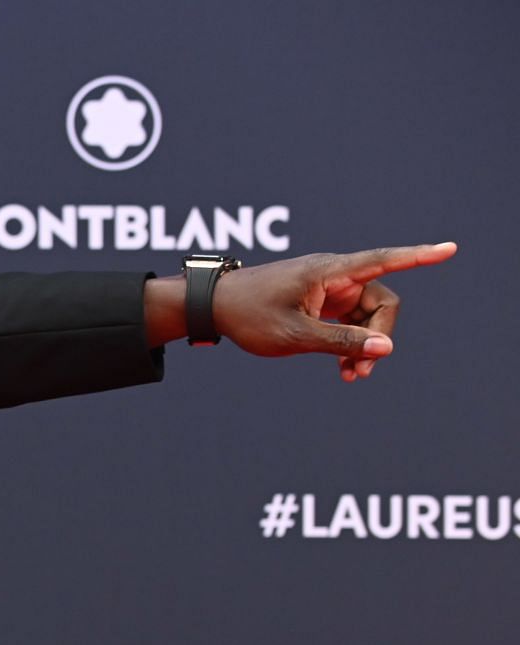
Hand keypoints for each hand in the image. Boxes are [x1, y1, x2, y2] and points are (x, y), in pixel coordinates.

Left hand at [211, 242, 457, 380]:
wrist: (212, 307)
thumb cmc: (248, 314)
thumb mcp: (295, 335)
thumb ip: (341, 343)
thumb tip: (386, 349)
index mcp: (330, 271)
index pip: (384, 260)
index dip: (420, 256)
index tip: (450, 249)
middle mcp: (334, 275)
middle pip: (380, 303)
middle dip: (378, 337)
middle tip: (362, 371)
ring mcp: (327, 289)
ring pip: (364, 317)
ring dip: (363, 346)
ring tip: (351, 377)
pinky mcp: (318, 302)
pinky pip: (347, 322)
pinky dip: (347, 344)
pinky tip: (344, 370)